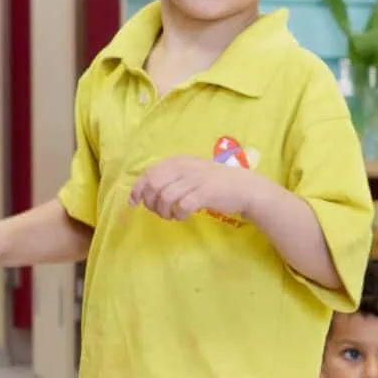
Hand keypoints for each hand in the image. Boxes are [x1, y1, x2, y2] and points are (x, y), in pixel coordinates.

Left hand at [129, 156, 257, 223]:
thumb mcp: (190, 173)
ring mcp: (195, 179)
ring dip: (164, 212)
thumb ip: (170, 178)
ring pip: (165, 197)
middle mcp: (184, 167)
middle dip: (151, 203)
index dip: (138, 189)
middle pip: (154, 185)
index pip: (149, 172)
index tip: (134, 202)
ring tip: (172, 216)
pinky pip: (182, 205)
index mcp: (178, 161)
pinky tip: (183, 216)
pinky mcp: (205, 192)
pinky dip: (179, 214)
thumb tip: (145, 192)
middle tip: (159, 212)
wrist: (244, 187)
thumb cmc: (214, 183)